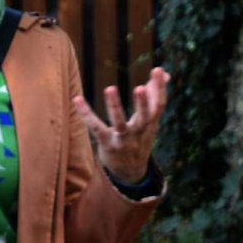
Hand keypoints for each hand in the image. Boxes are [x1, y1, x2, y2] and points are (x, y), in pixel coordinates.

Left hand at [73, 66, 170, 184]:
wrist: (131, 173)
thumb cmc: (140, 138)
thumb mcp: (150, 121)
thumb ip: (154, 96)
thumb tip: (164, 72)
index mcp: (152, 124)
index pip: (159, 105)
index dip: (160, 88)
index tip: (158, 69)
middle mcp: (140, 133)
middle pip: (145, 117)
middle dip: (143, 103)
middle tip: (140, 87)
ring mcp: (124, 140)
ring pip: (120, 124)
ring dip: (115, 106)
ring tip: (110, 88)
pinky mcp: (108, 145)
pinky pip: (96, 129)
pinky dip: (86, 114)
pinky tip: (77, 99)